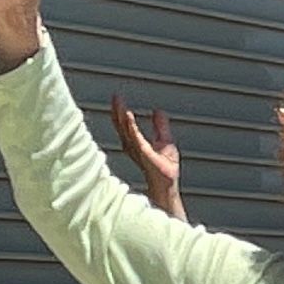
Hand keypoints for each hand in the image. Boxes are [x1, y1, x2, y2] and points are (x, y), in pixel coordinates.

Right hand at [109, 93, 182, 216]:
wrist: (168, 186)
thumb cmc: (166, 169)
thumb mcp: (164, 142)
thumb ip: (160, 127)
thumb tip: (157, 110)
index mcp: (136, 145)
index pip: (126, 126)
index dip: (120, 113)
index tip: (116, 98)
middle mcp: (134, 148)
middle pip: (123, 128)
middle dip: (117, 112)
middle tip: (115, 97)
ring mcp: (139, 152)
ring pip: (127, 132)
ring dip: (122, 117)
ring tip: (119, 104)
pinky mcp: (145, 155)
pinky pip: (136, 138)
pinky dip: (131, 127)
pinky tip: (128, 116)